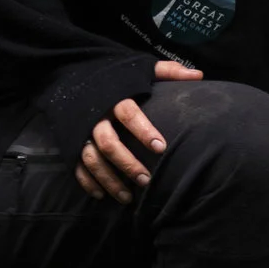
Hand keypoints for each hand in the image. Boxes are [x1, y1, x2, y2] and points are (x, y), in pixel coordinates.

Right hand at [76, 61, 202, 202]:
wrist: (73, 74)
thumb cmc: (116, 77)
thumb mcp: (140, 70)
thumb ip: (167, 72)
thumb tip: (199, 75)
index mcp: (114, 97)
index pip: (129, 114)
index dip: (144, 130)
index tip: (160, 147)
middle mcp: (95, 116)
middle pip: (109, 143)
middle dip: (127, 163)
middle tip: (147, 180)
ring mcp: (80, 131)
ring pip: (92, 159)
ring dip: (109, 180)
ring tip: (128, 197)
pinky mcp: (69, 143)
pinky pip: (76, 166)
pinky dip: (87, 182)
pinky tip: (101, 195)